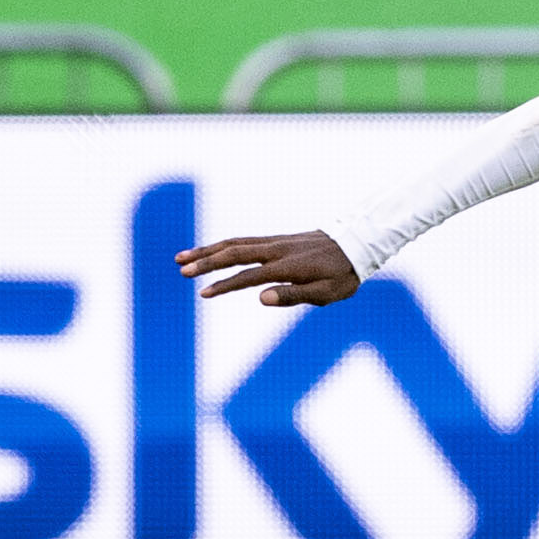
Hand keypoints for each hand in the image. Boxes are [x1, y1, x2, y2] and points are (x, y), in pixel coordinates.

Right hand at [175, 231, 360, 305]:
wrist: (357, 245)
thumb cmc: (342, 275)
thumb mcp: (326, 293)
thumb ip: (294, 295)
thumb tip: (261, 298)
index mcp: (286, 266)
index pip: (248, 276)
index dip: (224, 285)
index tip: (204, 293)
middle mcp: (276, 250)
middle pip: (233, 252)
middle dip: (205, 261)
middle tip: (181, 270)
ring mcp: (275, 242)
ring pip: (234, 243)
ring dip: (207, 250)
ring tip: (182, 258)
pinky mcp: (276, 240)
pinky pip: (244, 240)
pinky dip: (223, 245)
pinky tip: (210, 252)